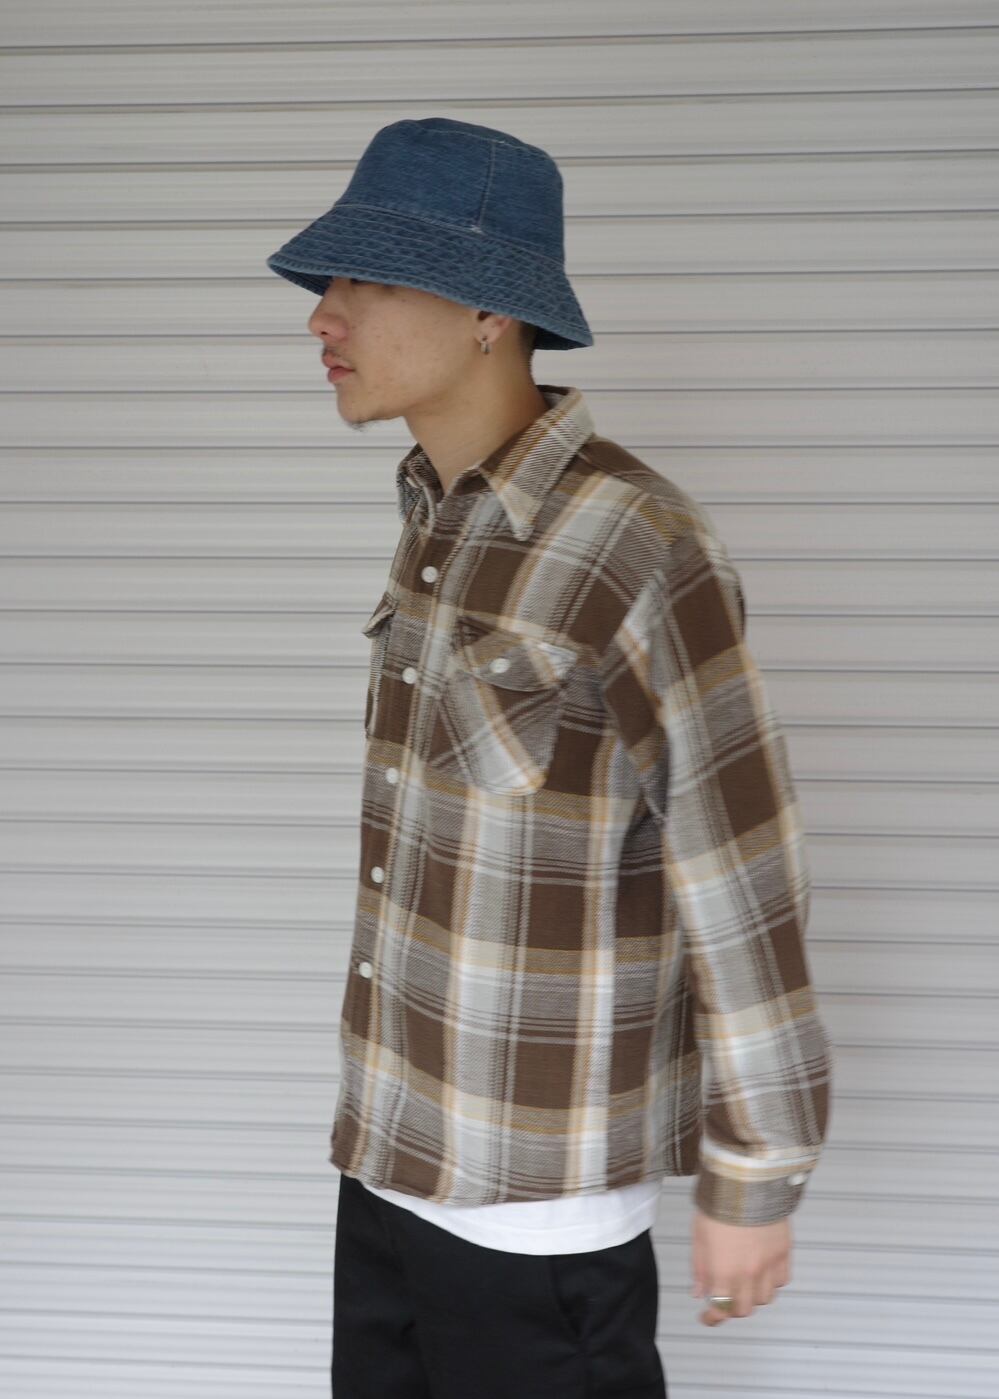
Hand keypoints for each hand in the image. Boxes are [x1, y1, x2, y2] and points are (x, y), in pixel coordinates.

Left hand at [691, 1208, 791, 1325]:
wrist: (746, 1181)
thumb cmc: (718, 1204)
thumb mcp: (698, 1235)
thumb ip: (699, 1268)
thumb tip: (699, 1292)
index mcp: (723, 1271)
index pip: (719, 1309)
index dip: (712, 1318)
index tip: (706, 1317)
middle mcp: (747, 1273)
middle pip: (744, 1309)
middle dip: (732, 1308)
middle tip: (725, 1298)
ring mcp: (768, 1265)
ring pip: (765, 1299)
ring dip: (752, 1296)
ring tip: (744, 1282)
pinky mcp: (784, 1253)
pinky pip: (782, 1281)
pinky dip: (772, 1282)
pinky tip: (763, 1271)